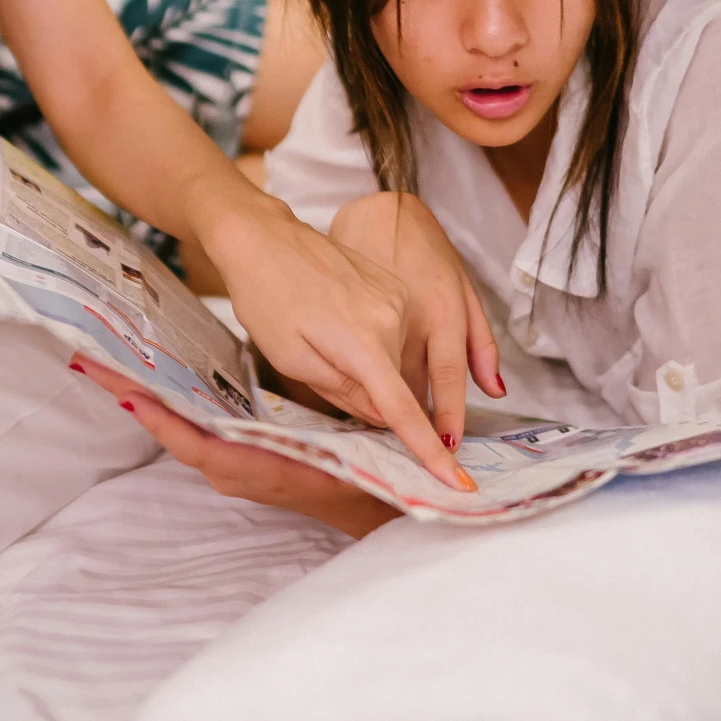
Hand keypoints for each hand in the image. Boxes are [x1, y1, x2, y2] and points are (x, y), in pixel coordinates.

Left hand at [72, 357, 399, 538]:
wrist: (366, 503)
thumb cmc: (353, 481)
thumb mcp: (328, 464)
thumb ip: (289, 452)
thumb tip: (238, 437)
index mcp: (249, 468)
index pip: (191, 442)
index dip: (156, 417)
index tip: (121, 390)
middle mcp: (228, 467)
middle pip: (170, 428)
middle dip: (130, 396)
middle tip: (89, 360)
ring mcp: (226, 459)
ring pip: (174, 424)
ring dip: (141, 395)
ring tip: (106, 360)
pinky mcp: (230, 448)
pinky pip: (189, 423)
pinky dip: (164, 401)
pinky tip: (148, 375)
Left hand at [193, 190, 474, 488]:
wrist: (262, 236)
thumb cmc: (266, 296)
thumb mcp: (292, 358)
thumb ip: (344, 392)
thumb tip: (384, 416)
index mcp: (364, 341)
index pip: (404, 409)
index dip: (429, 451)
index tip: (458, 483)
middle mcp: (393, 318)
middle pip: (398, 384)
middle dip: (372, 398)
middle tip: (320, 368)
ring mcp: (397, 298)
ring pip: (396, 361)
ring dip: (370, 369)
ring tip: (317, 336)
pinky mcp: (394, 287)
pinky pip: (394, 336)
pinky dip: (374, 347)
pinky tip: (333, 324)